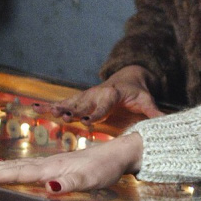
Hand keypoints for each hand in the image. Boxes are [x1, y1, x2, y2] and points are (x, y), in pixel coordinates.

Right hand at [0, 132, 143, 194]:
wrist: (119, 153)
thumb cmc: (106, 167)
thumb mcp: (90, 179)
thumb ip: (68, 183)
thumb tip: (48, 188)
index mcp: (53, 168)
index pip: (20, 173)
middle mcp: (49, 164)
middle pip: (15, 167)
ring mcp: (53, 163)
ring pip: (20, 165)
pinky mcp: (58, 164)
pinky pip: (29, 166)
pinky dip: (15, 168)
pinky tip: (12, 169)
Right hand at [47, 66, 163, 122]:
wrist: (128, 78)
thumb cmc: (137, 93)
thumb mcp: (147, 102)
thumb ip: (154, 113)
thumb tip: (166, 122)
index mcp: (114, 93)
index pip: (104, 104)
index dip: (96, 112)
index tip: (87, 121)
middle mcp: (97, 92)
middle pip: (84, 102)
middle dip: (73, 110)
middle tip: (64, 117)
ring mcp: (86, 95)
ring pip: (70, 101)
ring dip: (58, 107)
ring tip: (44, 112)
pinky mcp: (78, 99)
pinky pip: (62, 102)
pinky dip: (48, 105)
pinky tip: (33, 108)